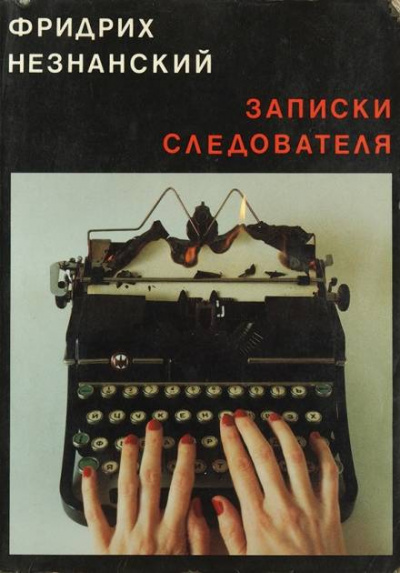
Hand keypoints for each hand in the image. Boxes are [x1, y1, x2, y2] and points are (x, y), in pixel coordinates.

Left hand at [81, 420, 209, 554]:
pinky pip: (94, 516)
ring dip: (127, 461)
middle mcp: (147, 529)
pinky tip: (89, 472)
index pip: (181, 486)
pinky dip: (90, 493)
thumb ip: (200, 536)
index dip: (184, 460)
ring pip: (125, 489)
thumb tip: (200, 505)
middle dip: (153, 449)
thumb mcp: (196, 563)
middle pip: (151, 480)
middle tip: (153, 427)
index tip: (185, 441)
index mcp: (171, 533)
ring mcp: (123, 536)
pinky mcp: (102, 546)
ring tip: (128, 440)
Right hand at [212, 411, 345, 554]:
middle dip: (250, 429)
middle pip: (264, 456)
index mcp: (259, 519)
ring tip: (273, 417)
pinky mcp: (330, 510)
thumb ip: (229, 531)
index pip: (240, 468)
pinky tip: (314, 438)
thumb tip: (217, 503)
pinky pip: (329, 473)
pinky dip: (323, 451)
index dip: (231, 441)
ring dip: (282, 432)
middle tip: (241, 414)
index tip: (225, 425)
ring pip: (295, 457)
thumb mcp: (243, 560)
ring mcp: (308, 506)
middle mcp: (283, 507)